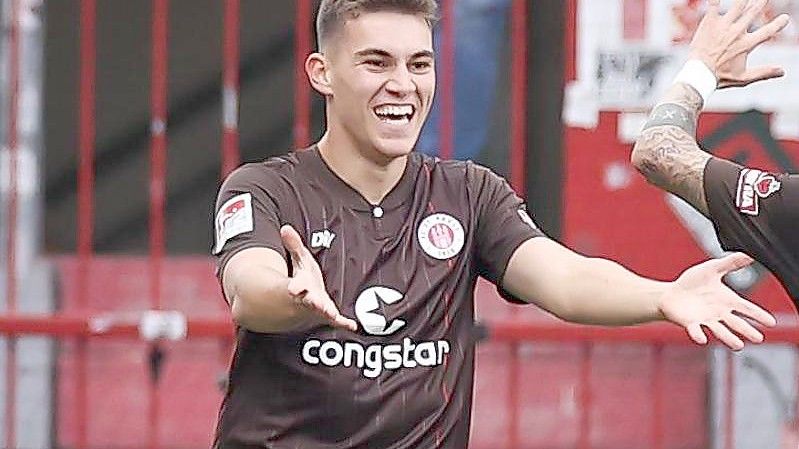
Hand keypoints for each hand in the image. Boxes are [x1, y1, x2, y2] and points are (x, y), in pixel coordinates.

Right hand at [281, 224, 357, 331]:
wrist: (300, 301)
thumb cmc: (302, 277)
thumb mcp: (299, 259)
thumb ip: (294, 245)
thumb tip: (285, 228)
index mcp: (300, 285)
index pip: (297, 285)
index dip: (296, 287)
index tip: (293, 289)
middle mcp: (307, 299)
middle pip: (310, 302)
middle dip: (313, 303)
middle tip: (318, 305)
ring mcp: (318, 309)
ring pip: (322, 312)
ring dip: (328, 313)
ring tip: (333, 315)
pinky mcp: (328, 315)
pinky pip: (336, 321)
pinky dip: (343, 324)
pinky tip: (352, 326)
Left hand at [659, 252, 775, 349]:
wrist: (671, 294)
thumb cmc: (692, 283)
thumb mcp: (712, 269)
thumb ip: (731, 263)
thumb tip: (749, 254)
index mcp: (727, 300)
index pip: (747, 308)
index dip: (758, 315)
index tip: (771, 322)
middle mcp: (719, 313)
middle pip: (736, 323)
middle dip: (747, 330)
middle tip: (758, 338)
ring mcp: (705, 320)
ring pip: (720, 331)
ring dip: (728, 338)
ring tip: (738, 345)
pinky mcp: (691, 324)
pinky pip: (695, 330)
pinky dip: (698, 335)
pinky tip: (702, 338)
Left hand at [689, 0, 789, 87]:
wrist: (698, 74)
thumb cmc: (719, 77)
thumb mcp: (743, 78)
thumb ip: (763, 73)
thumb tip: (782, 71)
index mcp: (747, 44)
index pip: (768, 31)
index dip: (778, 24)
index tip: (785, 18)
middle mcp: (737, 32)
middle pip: (753, 12)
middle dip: (760, 3)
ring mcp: (723, 26)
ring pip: (738, 6)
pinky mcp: (709, 23)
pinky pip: (713, 6)